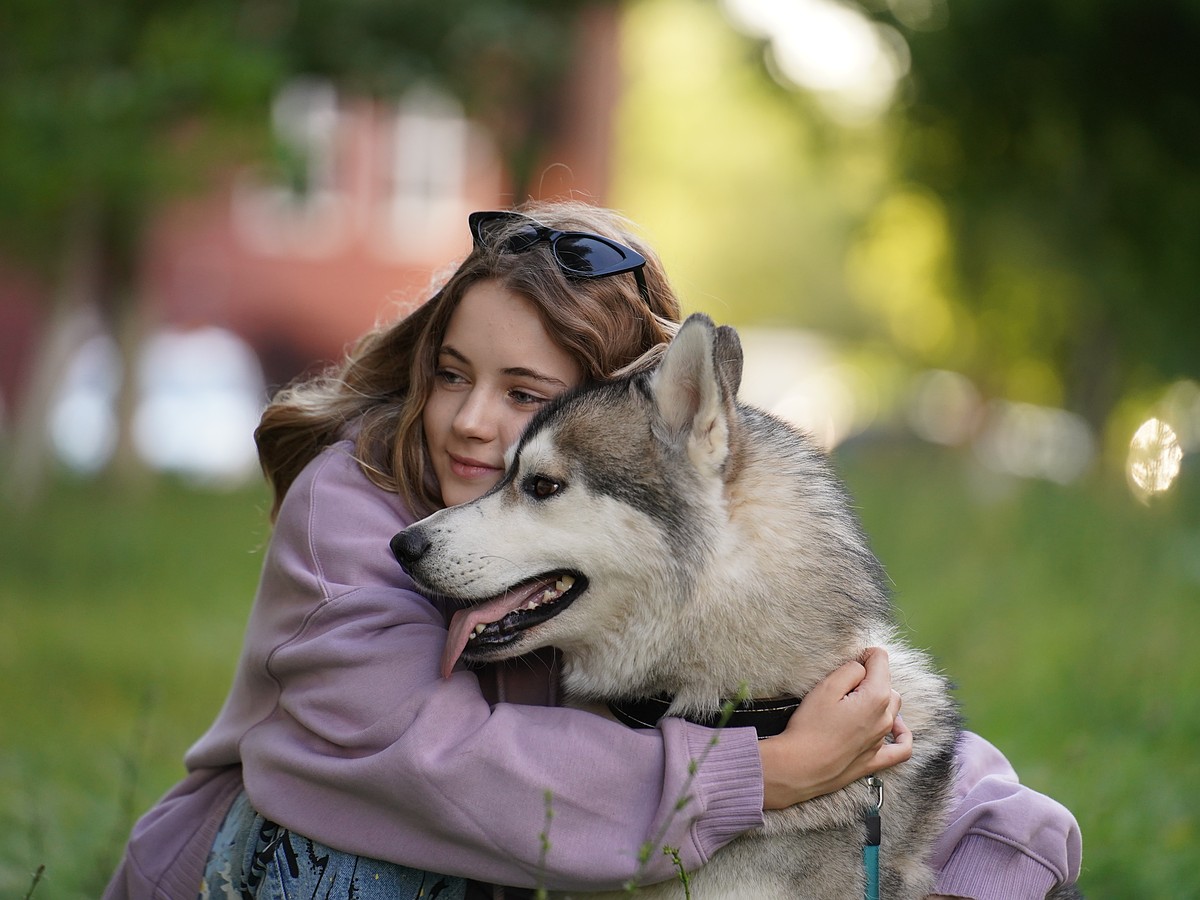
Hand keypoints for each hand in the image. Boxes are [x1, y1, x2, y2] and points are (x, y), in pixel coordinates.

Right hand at [758, 647, 911, 809]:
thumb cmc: (810, 726)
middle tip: (844, 681)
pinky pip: (901, 748)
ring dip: (879, 699)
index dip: (864, 654)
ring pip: (893, 710)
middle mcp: (885, 718)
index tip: (849, 660)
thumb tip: (863, 666)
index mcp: (876, 696)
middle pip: (887, 684)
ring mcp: (882, 740)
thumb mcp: (826, 687)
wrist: (800, 767)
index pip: (880, 660)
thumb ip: (851, 670)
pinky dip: (902, 734)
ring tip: (855, 700)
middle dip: (871, 676)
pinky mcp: (875, 760)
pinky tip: (897, 727)